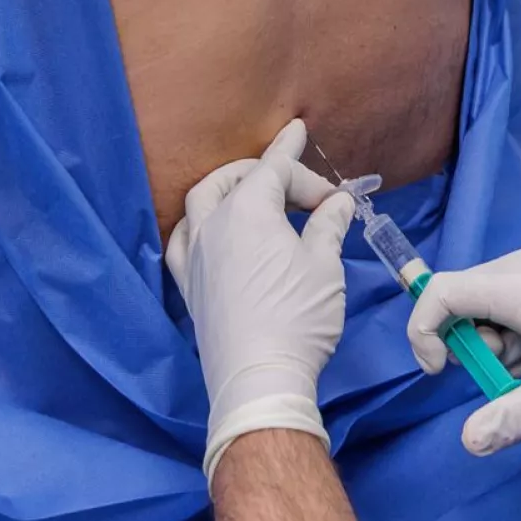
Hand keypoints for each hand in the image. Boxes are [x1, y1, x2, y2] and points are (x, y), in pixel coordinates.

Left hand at [168, 119, 357, 483]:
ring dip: (227, 189)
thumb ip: (327, 226)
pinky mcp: (188, 286)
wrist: (260, 380)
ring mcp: (194, 256)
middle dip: (267, 173)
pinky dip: (198, 224)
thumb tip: (337, 203)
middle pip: (234, 179)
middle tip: (305, 192)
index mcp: (247, 211)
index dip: (294, 155)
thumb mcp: (325, 266)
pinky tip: (210, 231)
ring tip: (252, 194)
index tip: (306, 140)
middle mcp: (212, 226)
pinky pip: (182, 240)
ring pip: (201, 203)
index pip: (273, 169)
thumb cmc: (299, 318)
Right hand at [407, 250, 520, 455]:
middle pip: (461, 304)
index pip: (439, 292)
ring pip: (487, 313)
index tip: (441, 373)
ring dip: (501, 350)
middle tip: (518, 376)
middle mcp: (519, 269)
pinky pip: (510, 310)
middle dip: (475, 350)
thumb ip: (515, 417)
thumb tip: (469, 441)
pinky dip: (519, 340)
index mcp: (516, 286)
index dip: (424, 333)